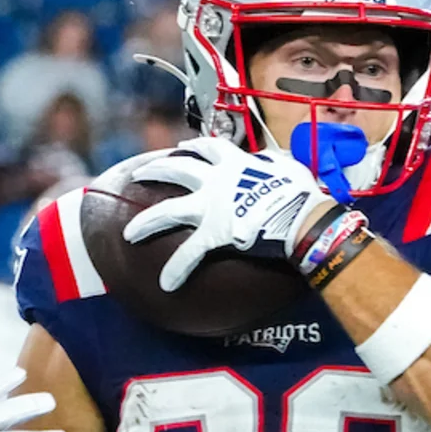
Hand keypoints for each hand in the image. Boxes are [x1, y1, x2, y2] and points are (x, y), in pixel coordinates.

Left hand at [125, 137, 331, 291]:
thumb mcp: (288, 168)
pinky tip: (166, 283)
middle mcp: (215, 180)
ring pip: (167, 211)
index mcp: (234, 162)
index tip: (181, 148)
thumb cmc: (301, 193)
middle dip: (155, 170)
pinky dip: (177, 269)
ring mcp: (210, 207)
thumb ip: (273, 164)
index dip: (193, 147)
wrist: (302, 217)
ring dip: (145, 223)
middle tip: (140, 174)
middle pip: (177, 169)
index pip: (208, 148)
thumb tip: (272, 163)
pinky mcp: (212, 233)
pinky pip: (189, 254)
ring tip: (128, 234)